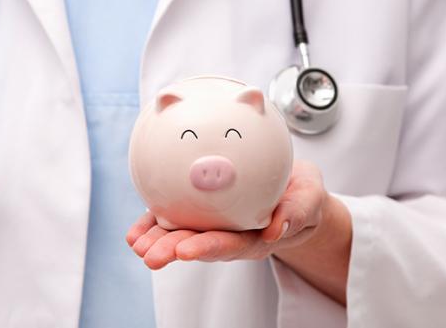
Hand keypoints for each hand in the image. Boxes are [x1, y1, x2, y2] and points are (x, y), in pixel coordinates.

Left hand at [126, 160, 328, 269]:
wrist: (293, 190)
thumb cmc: (301, 195)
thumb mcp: (310, 198)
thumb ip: (298, 211)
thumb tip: (277, 229)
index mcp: (256, 237)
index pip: (230, 245)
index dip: (207, 248)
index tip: (185, 251)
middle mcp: (230, 235)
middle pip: (199, 244)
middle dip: (173, 250)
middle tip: (151, 255)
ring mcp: (213, 225)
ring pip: (182, 235)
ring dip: (158, 241)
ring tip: (137, 245)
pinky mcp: (200, 212)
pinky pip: (175, 220)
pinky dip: (154, 226)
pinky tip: (135, 234)